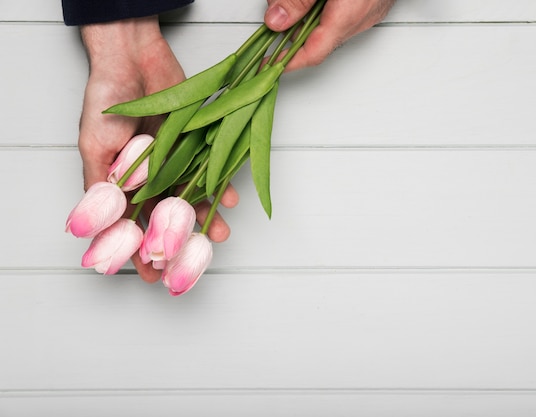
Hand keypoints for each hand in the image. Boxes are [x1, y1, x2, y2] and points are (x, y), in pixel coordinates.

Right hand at [78, 16, 237, 282]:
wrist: (133, 60)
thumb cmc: (106, 101)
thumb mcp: (94, 147)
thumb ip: (100, 185)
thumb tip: (102, 224)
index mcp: (120, 183)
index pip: (131, 227)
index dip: (140, 252)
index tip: (153, 275)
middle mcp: (148, 177)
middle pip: (166, 217)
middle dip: (180, 240)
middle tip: (193, 261)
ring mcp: (173, 162)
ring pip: (191, 198)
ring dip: (205, 217)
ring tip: (218, 233)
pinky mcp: (194, 146)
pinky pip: (209, 170)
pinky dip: (219, 185)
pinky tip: (228, 198)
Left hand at [264, 0, 395, 70]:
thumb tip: (276, 21)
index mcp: (349, 14)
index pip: (313, 52)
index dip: (287, 61)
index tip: (268, 63)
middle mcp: (363, 18)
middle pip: (321, 41)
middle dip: (294, 36)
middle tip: (274, 26)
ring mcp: (370, 11)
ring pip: (332, 29)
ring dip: (309, 22)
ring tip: (292, 8)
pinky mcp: (373, 3)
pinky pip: (344, 16)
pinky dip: (325, 13)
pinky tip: (316, 2)